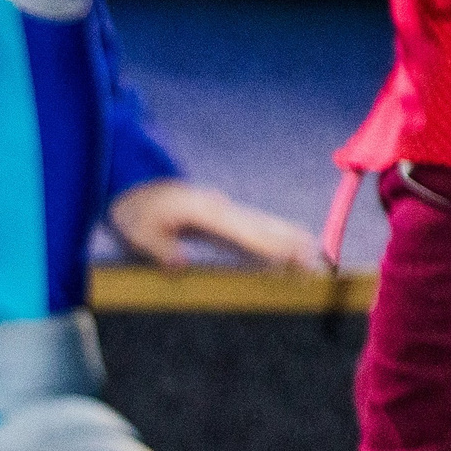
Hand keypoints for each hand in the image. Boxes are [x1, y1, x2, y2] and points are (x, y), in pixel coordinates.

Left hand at [109, 179, 322, 271]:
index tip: (293, 255)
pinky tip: (285, 250)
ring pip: (261, 225)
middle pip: (262, 227)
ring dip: (288, 239)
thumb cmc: (134, 210)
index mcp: (205, 213)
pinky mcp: (219, 217)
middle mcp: (219, 209)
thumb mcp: (139, 233)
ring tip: (313, 254)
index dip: (269, 246)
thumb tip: (179, 265)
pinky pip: (251, 228)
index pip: (244, 233)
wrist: (131, 184)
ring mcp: (221, 211)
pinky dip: (271, 238)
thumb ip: (159, 249)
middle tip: (319, 259)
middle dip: (291, 242)